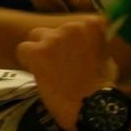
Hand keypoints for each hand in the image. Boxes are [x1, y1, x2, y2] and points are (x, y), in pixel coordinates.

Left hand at [16, 15, 114, 130]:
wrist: (91, 105)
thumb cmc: (102, 87)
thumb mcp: (106, 58)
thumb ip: (92, 46)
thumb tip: (82, 46)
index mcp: (92, 25)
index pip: (75, 25)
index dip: (71, 40)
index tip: (73, 53)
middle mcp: (72, 26)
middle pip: (55, 30)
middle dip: (55, 45)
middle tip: (59, 64)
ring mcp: (54, 38)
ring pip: (37, 36)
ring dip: (40, 49)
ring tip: (46, 68)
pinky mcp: (38, 51)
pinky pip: (23, 49)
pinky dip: (26, 59)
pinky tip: (34, 71)